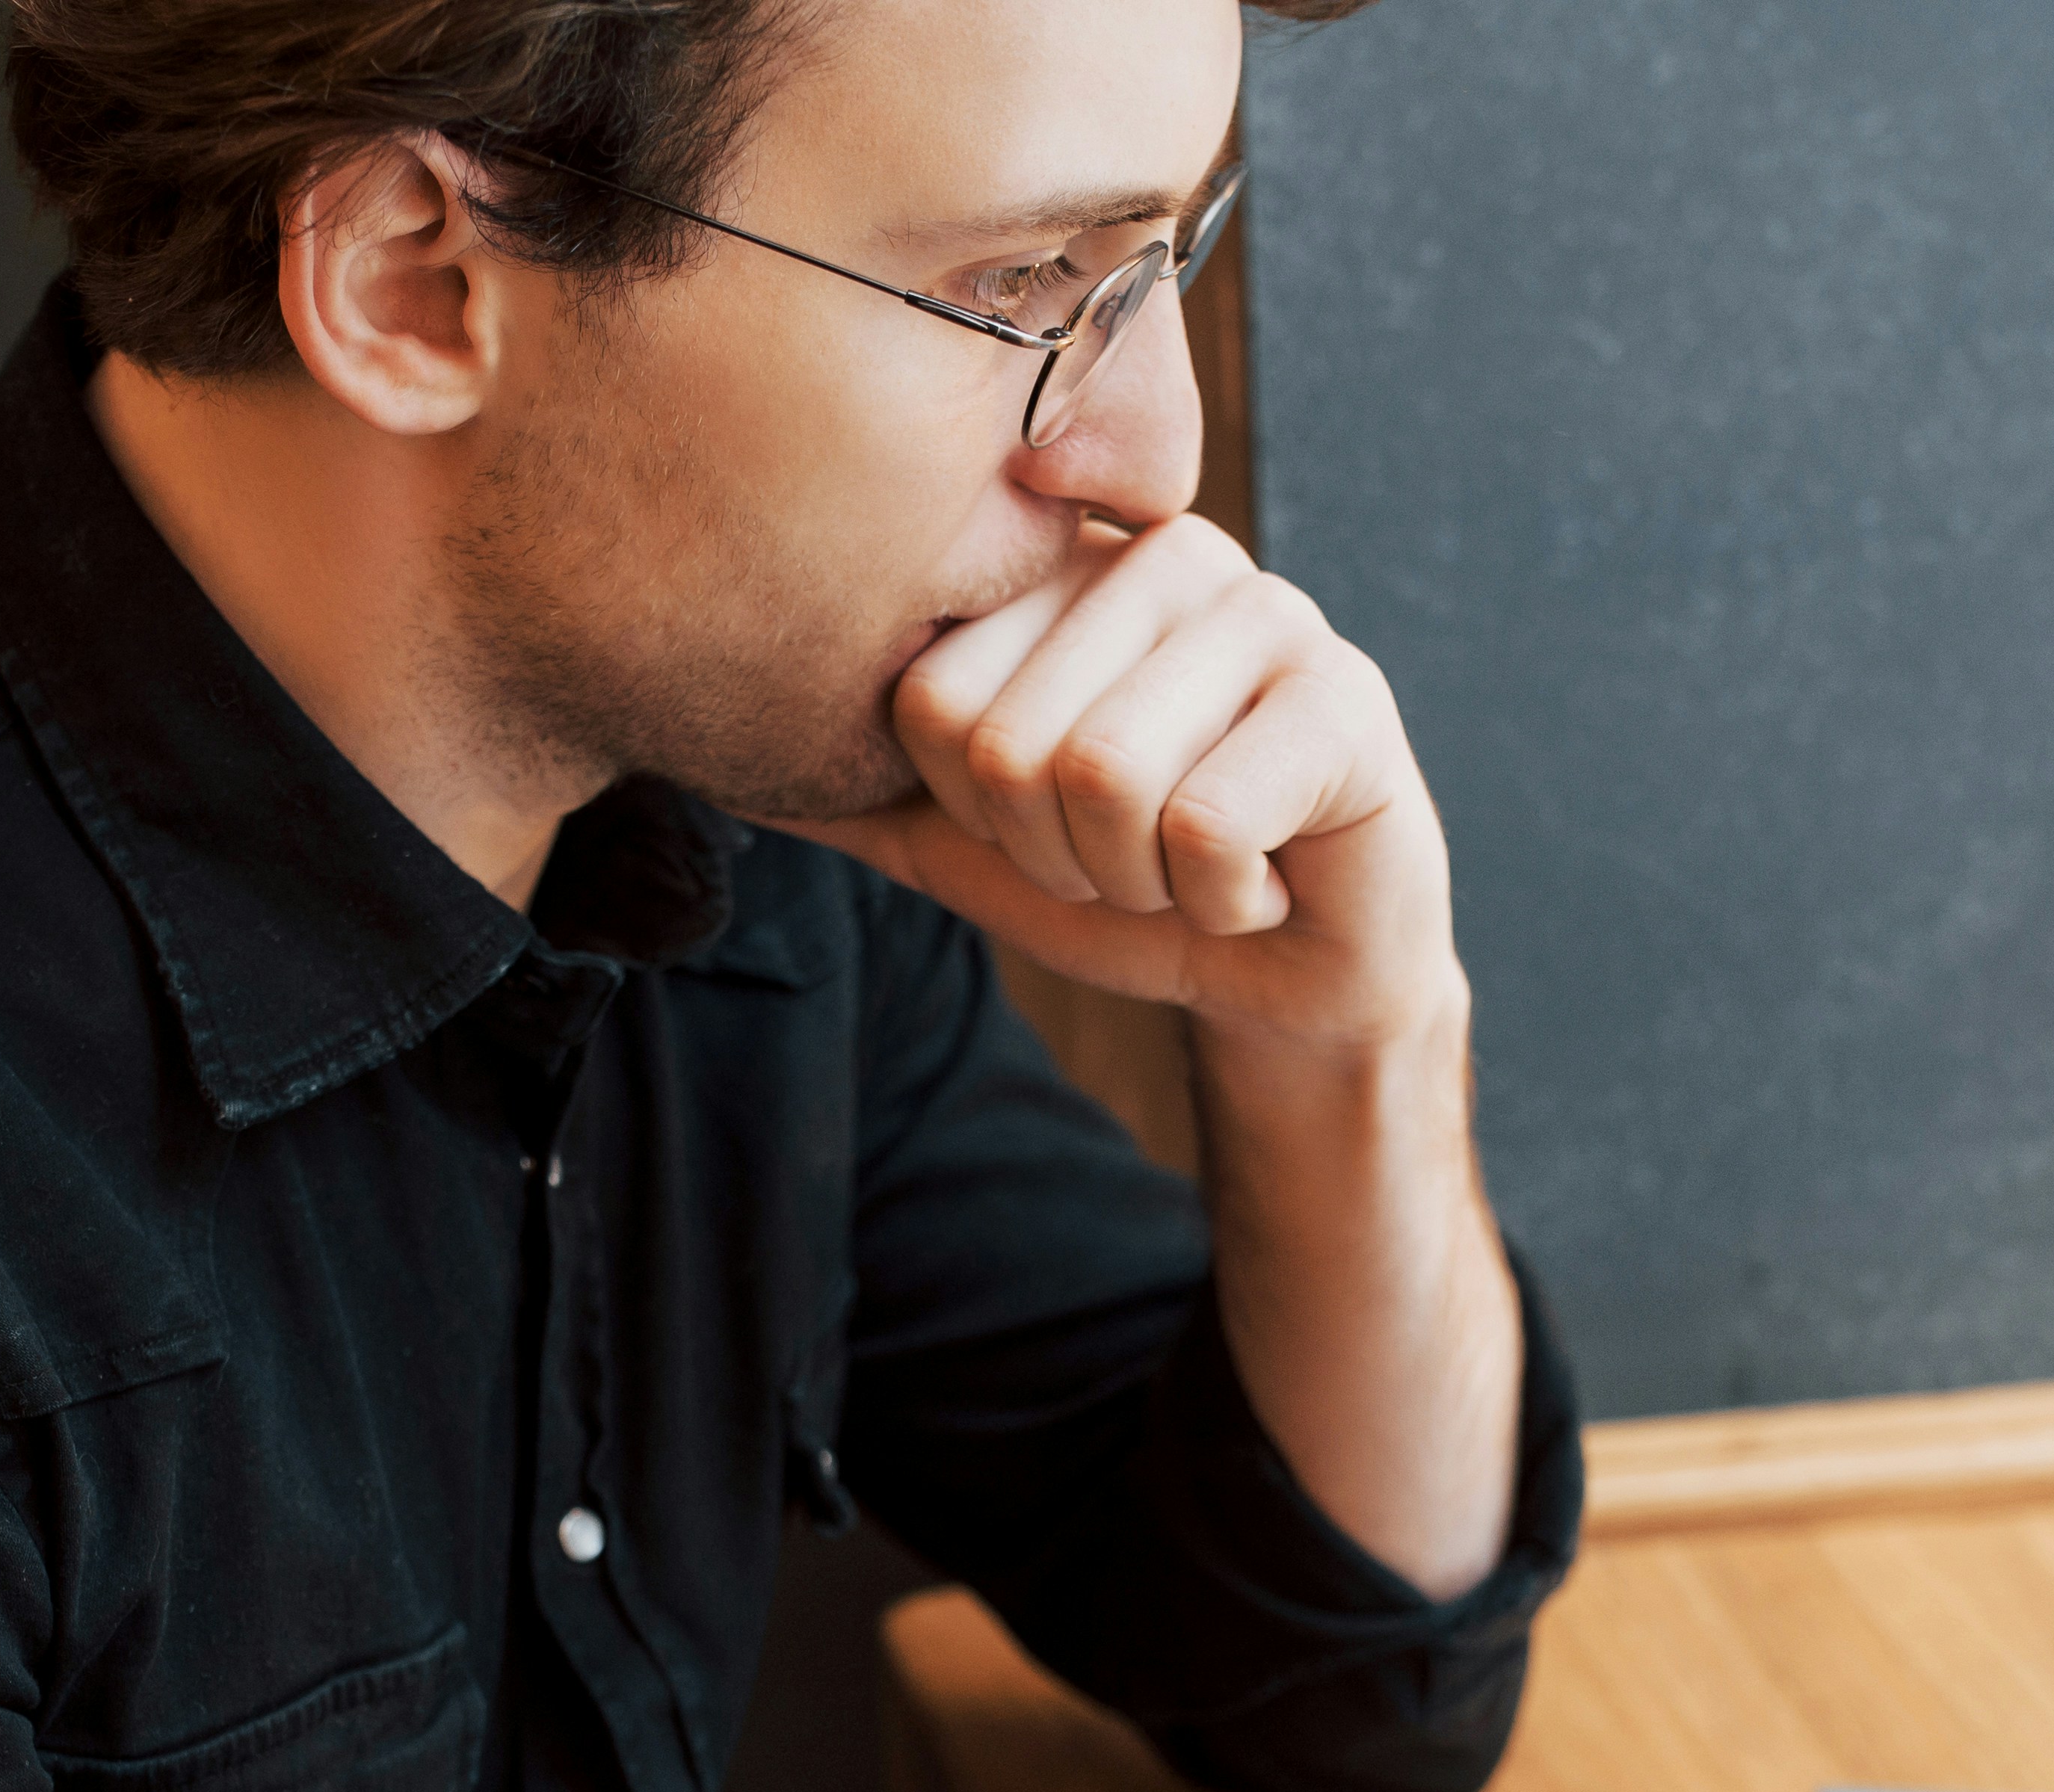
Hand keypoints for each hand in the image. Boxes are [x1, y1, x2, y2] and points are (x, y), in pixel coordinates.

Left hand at [766, 515, 1459, 1057]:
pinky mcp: (1345, 695)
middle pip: (1010, 746)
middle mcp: (1159, 558)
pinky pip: (1208, 826)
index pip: (927, 701)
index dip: (979, 812)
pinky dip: (1223, 901)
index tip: (1059, 820)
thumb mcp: (968, 841)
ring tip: (1194, 859)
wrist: (1288, 971)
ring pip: (1107, 780)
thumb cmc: (1132, 886)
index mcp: (1059, 570)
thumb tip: (708, 758)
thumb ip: (857, 790)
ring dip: (1143, 881)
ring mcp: (1264, 612)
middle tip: (1137, 852)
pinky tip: (1262, 879)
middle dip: (1065, 858)